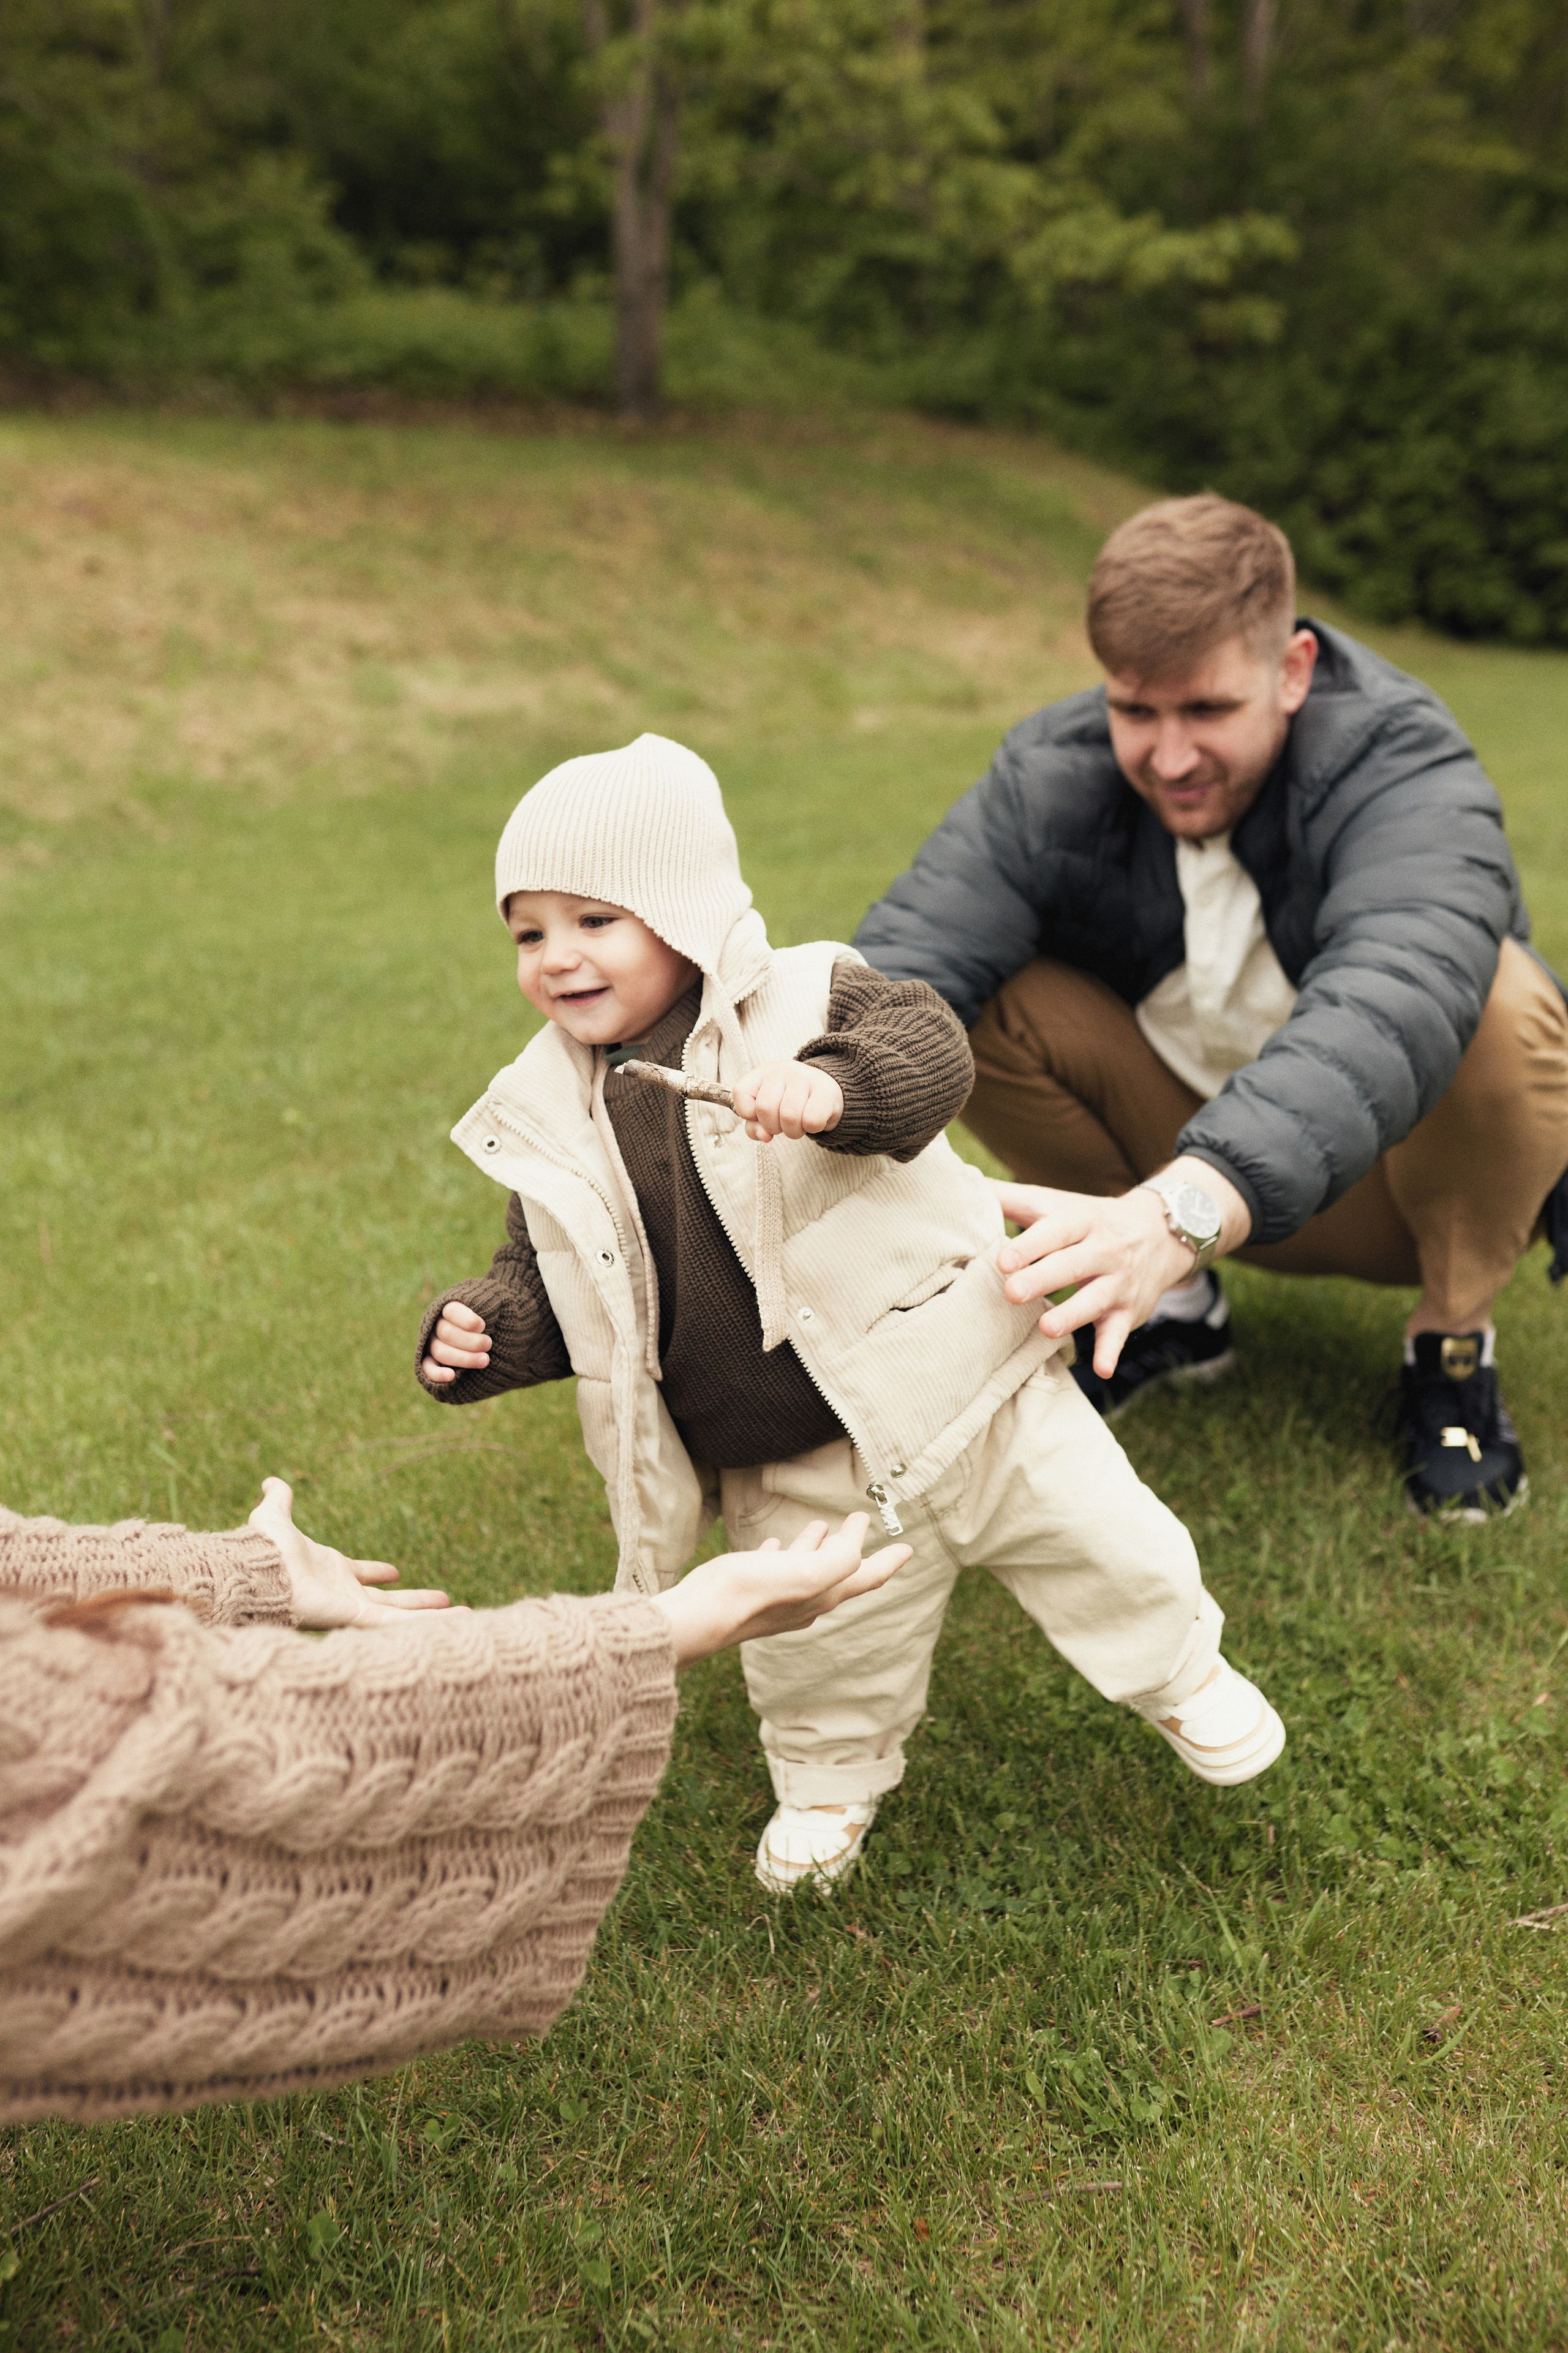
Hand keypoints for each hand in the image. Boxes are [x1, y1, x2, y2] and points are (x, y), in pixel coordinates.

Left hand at [248, 1477, 453, 1629]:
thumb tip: (271, 1482)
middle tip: (444, 1599)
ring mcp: (352, 1608)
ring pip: (401, 1617)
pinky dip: (432, 1623)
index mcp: (327, 1569)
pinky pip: (399, 1625)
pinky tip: (460, 1621)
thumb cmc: (263, 1548)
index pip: (359, 1573)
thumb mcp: (274, 1516)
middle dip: (416, 1601)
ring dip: (432, 1617)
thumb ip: (279, 1500)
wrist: (258, 1570)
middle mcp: (342, 1593)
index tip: (395, 1571)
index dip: (375, 1572)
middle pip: (388, 1601)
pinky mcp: (358, 1618)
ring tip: (466, 1616)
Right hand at [422, 1298, 490, 1385]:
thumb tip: (493, 1308)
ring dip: (464, 1358)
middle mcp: (437, 1325)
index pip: (451, 1311)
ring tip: (485, 1360)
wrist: (489, 1341)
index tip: (482, 1326)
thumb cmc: (493, 1321)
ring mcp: (432, 1344)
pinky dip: (437, 1374)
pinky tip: (451, 1376)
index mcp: (449, 1308)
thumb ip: (491, 1308)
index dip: (467, 1320)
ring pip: (440, 1352)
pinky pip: (428, 1369)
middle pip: (446, 1333)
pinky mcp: (431, 1362)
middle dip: (471, 1341)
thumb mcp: (494, 1310)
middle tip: (489, 1344)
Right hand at [651, 1512, 909, 1665]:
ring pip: (805, 1569)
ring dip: (817, 1546)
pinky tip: (773, 1545)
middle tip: (862, 1526)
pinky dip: (781, 1554)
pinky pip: (774, 1569)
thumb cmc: (753, 1593)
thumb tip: (855, 1542)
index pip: (866, 1578)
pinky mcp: (751, 1592)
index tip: (908, 1547)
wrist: (700, 1616)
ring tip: (819, 1526)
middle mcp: (805, 1601)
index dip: (889, 1561)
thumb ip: (839, 1558)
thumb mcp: (806, 1572)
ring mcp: (777, 1599)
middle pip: (839, 1573)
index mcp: (824, 1595)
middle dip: (853, 1549)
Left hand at [731, 1058, 843, 1143]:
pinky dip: (812, 1128)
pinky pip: (812, 1120)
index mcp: (763, 1072)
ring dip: (794, 1131)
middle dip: (773, 1127)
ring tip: (800, 1123)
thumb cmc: (791, 1102)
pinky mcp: (826, 1089)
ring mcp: (804, 1077)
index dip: (748, 1114)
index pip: (741, 1092)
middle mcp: (782, 1070)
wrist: (828, 1092)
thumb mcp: (768, 1111)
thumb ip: (755, 1125)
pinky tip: (814, 1120)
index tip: (762, 1116)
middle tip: (784, 1124)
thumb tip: (763, 1136)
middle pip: (765, 1109)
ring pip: (789, 1117)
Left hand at [992, 1156, 1248, 1379]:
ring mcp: (1118, 1283)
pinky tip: (1102, 1369)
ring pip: (1095, 1300)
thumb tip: (963, 1183)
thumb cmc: (1089, 1219)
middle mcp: (1104, 1250)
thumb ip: (1011, 1198)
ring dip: (1072, 1315)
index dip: (1030, 1244)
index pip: (1056, 1231)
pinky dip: (1111, 1350)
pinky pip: (1119, 1333)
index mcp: (1082, 1220)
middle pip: (1073, 1264)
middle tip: (1012, 1292)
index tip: (1003, 1259)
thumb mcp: (1057, 1204)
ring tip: (1046, 1328)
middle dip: (1044, 1278)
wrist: (1160, 1233)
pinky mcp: (1127, 1312)